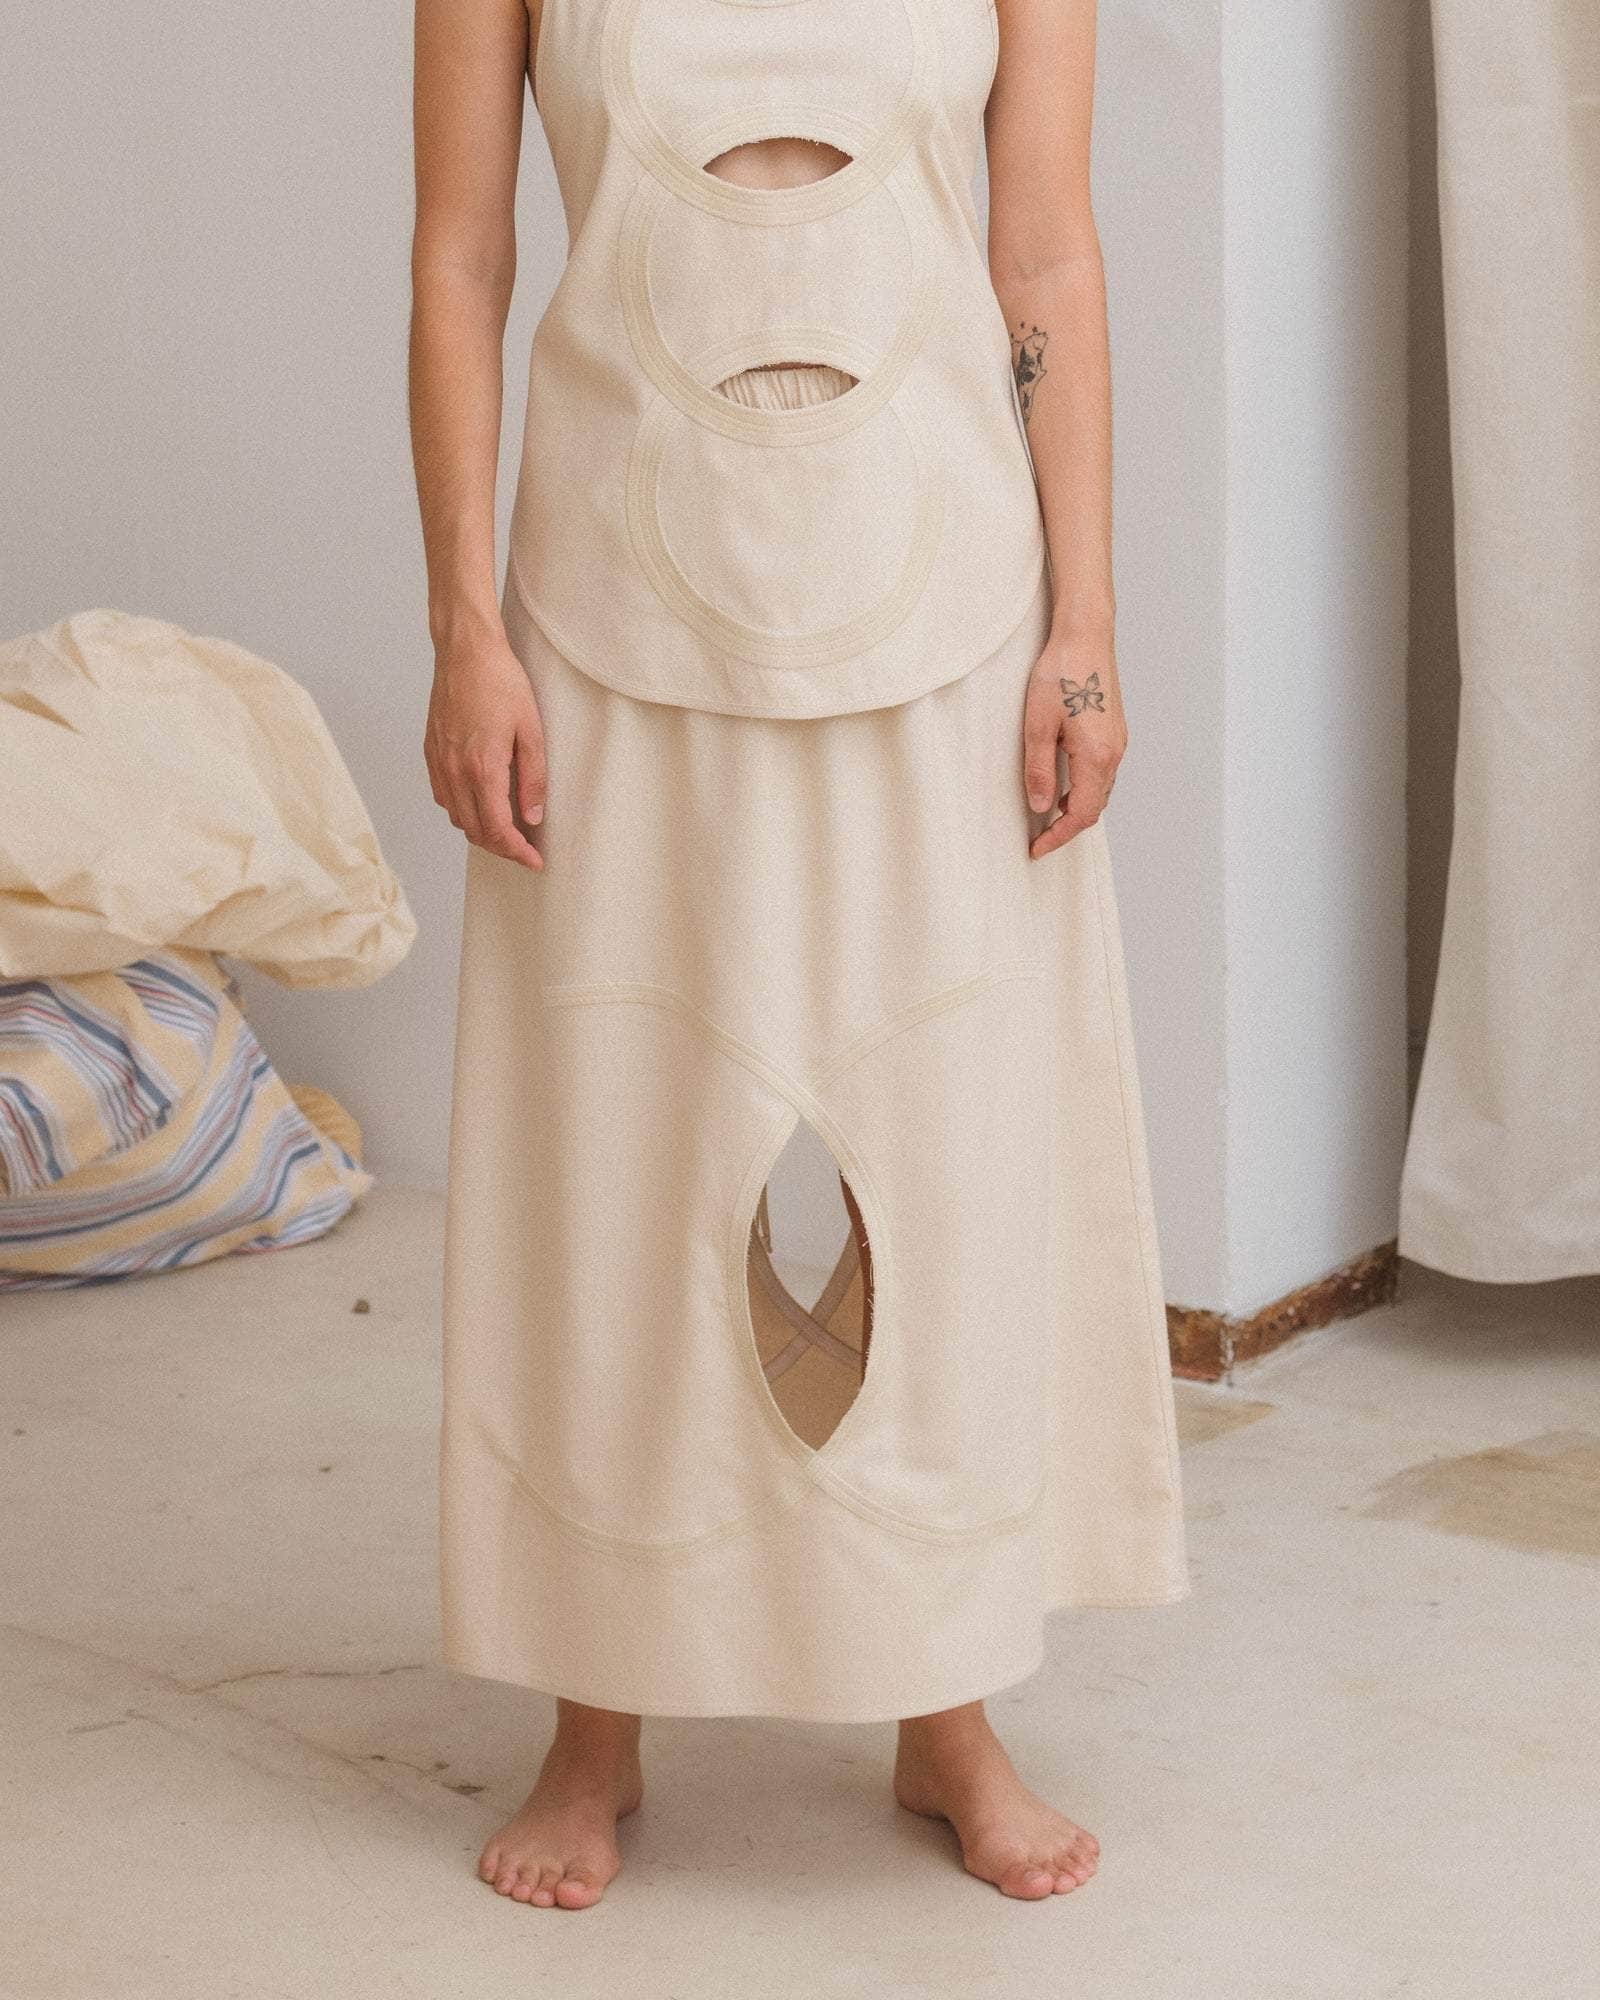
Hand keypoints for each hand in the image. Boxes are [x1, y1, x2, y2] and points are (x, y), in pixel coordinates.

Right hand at [425, 626, 546, 871]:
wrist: (465, 652)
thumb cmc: (500, 683)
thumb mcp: (532, 730)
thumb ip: (533, 778)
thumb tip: (533, 817)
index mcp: (482, 768)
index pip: (498, 830)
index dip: (517, 852)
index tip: (535, 861)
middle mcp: (455, 771)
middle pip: (475, 831)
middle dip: (501, 848)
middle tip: (525, 849)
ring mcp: (439, 762)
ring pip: (456, 817)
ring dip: (480, 831)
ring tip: (506, 829)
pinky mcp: (431, 752)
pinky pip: (443, 797)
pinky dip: (462, 810)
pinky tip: (480, 802)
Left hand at [1022, 633, 1125, 858]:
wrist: (1086, 635)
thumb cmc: (1060, 673)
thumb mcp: (1038, 725)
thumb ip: (1039, 769)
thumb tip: (1041, 807)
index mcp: (1096, 756)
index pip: (1081, 814)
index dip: (1059, 837)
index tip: (1037, 849)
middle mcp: (1114, 752)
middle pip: (1094, 806)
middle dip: (1068, 828)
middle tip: (1040, 839)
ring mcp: (1118, 741)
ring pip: (1100, 790)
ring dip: (1077, 808)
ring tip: (1048, 816)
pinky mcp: (1114, 730)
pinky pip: (1102, 772)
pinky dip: (1084, 788)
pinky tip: (1065, 784)